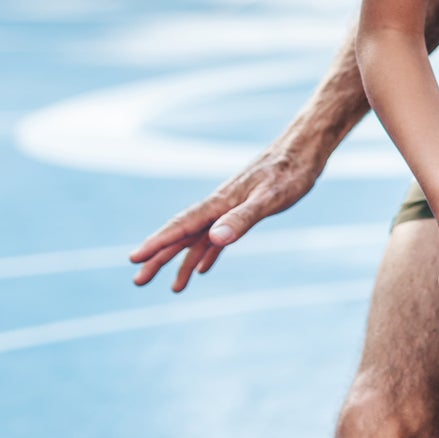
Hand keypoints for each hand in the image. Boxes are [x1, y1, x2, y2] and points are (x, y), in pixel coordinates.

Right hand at [127, 141, 321, 292]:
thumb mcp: (270, 198)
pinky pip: (217, 236)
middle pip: (182, 235)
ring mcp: (229, 208)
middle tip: (138, 281)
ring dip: (182, 261)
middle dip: (160, 258)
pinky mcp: (242, 211)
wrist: (304, 150)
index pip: (182, 226)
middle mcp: (218, 206)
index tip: (135, 259)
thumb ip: (242, 218)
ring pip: (198, 238)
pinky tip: (204, 268)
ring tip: (173, 287)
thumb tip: (214, 239)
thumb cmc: (290, 172)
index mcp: (220, 203)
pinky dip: (207, 252)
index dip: (158, 243)